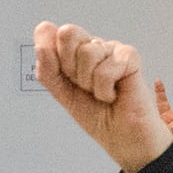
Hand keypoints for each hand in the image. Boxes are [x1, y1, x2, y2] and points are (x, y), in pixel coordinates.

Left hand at [33, 24, 170, 172]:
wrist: (123, 139)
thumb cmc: (98, 117)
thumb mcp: (63, 94)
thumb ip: (48, 68)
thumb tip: (42, 36)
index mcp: (75, 50)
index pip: (49, 33)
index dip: (52, 58)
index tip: (67, 80)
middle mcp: (93, 45)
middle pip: (67, 33)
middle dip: (70, 67)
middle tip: (85, 86)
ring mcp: (112, 49)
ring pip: (87, 52)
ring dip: (90, 83)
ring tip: (102, 94)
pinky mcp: (129, 57)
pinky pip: (105, 69)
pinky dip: (105, 90)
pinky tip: (115, 95)